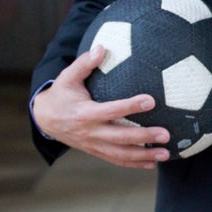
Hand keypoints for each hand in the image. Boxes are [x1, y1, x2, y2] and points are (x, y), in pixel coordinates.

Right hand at [32, 46, 170, 169]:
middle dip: (144, 137)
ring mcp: (93, 145)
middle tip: (166, 134)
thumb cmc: (61, 94)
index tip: (151, 100)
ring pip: (121, 154)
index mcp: (85, 113)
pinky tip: (152, 164)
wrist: (45, 120)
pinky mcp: (96, 151)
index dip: (131, 106)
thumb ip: (84, 63)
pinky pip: (116, 160)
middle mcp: (90, 132)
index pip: (111, 110)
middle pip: (120, 137)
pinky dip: (135, 164)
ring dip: (144, 156)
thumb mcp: (67, 77)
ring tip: (165, 154)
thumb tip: (102, 47)